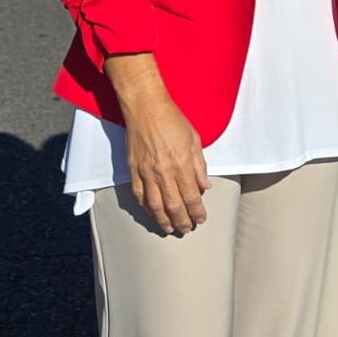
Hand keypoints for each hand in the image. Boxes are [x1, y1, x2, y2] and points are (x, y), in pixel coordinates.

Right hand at [105, 54, 209, 233]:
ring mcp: (146, 172)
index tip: (201, 219)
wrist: (145, 107)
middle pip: (173, 206)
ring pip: (154, 205)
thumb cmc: (172, 119)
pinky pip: (139, 194)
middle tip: (186, 229)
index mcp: (182, 164)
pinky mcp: (133, 169)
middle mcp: (163, 172)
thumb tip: (204, 186)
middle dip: (182, 221)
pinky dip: (145, 207)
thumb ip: (199, 165)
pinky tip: (152, 212)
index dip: (197, 212)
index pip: (191, 197)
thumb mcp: (194, 139)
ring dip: (163, 220)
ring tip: (169, 228)